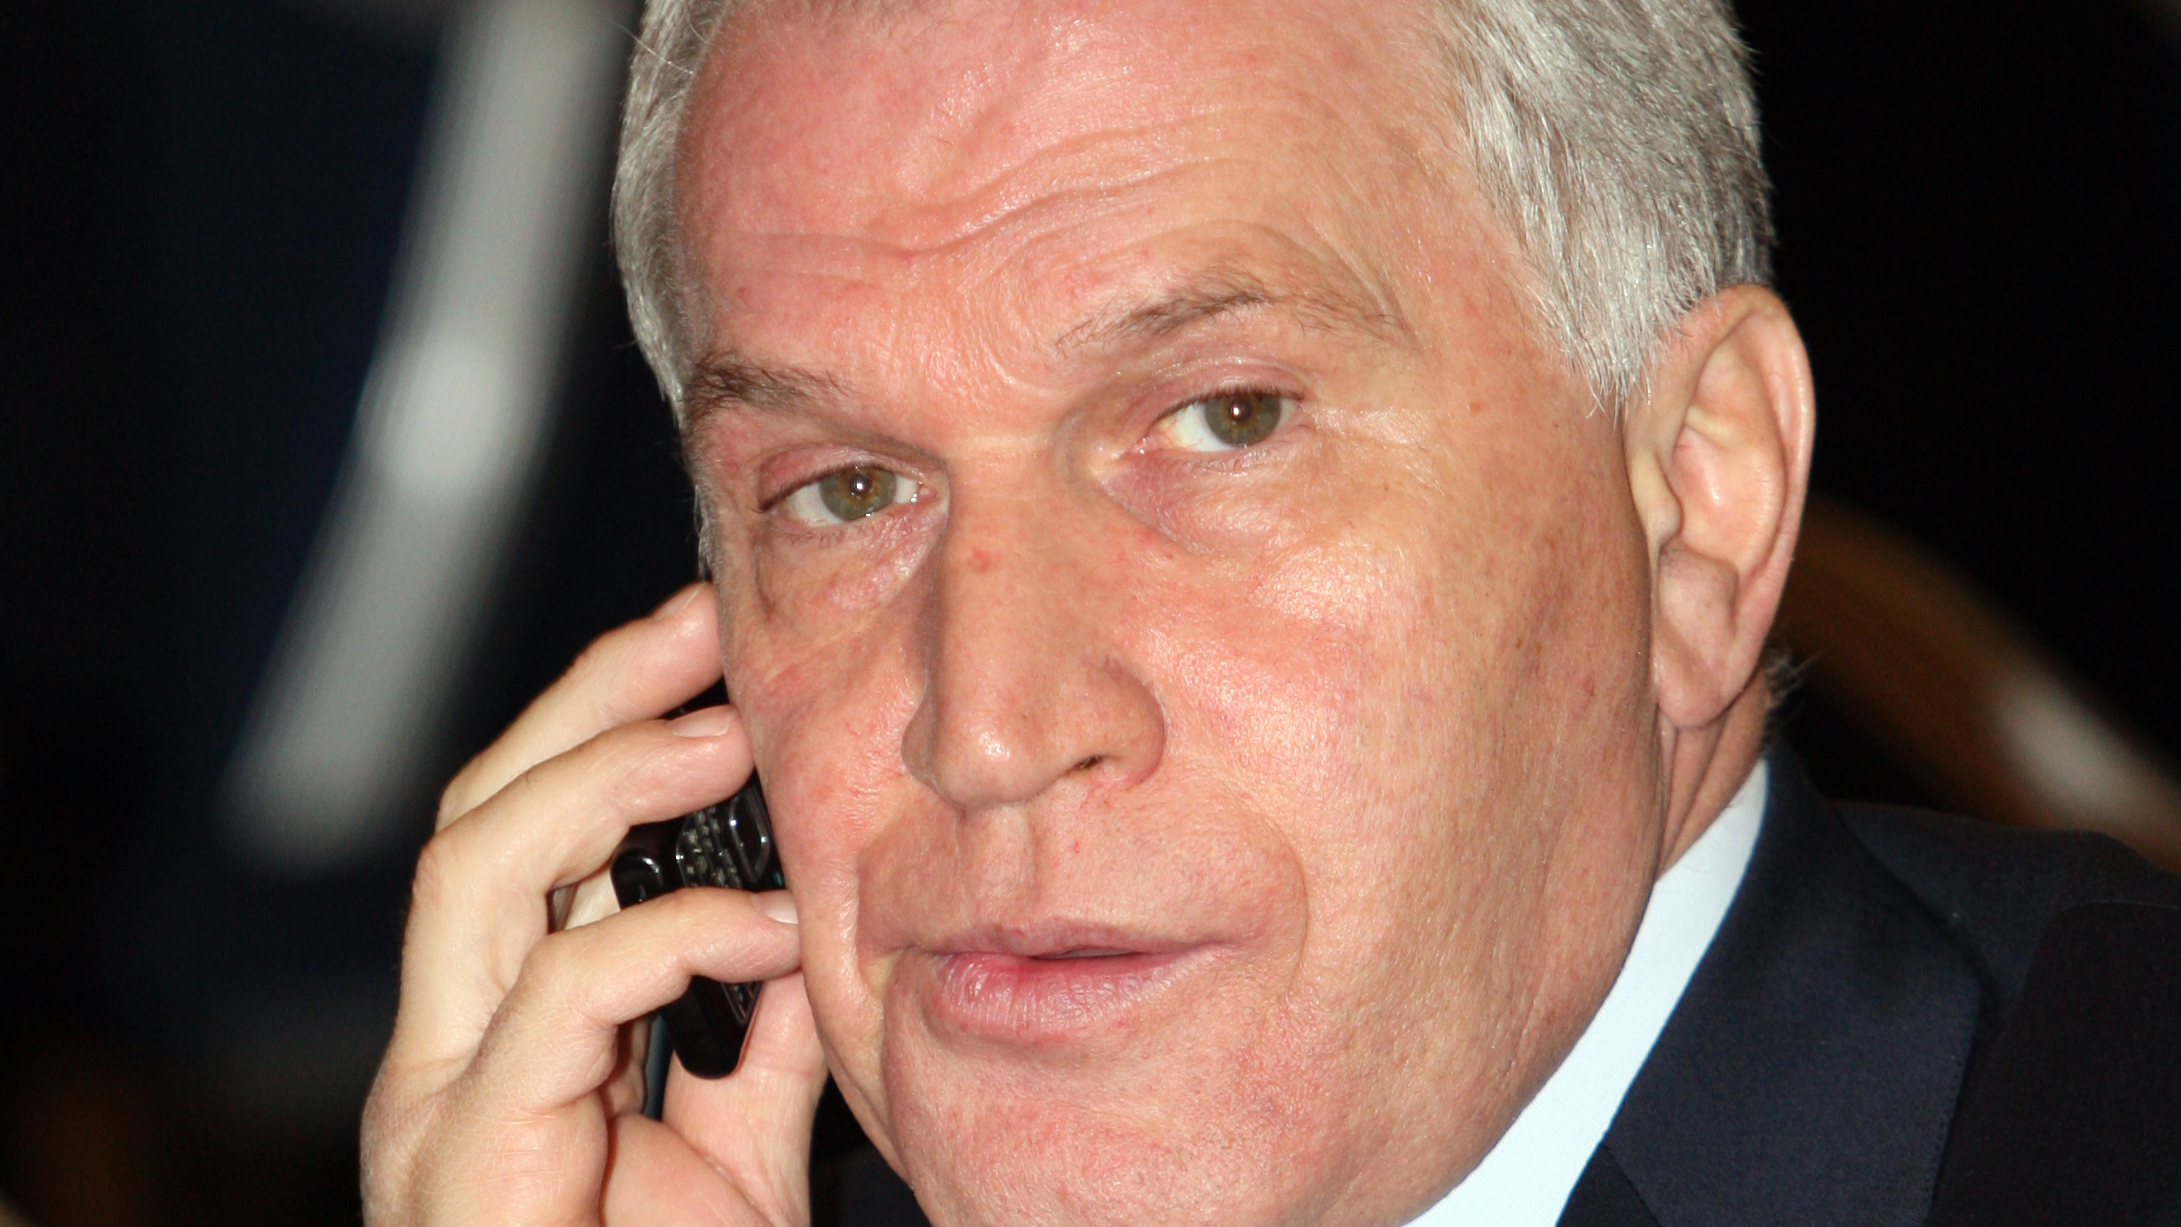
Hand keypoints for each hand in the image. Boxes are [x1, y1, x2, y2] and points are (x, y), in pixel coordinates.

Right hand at [361, 584, 830, 1225]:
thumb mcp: (739, 1152)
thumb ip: (757, 1040)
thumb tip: (805, 926)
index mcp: (499, 1037)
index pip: (520, 831)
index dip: (600, 721)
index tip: (707, 647)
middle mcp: (445, 1052)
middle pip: (478, 815)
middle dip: (586, 703)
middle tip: (700, 629)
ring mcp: (438, 1104)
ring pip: (478, 871)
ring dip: (608, 779)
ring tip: (725, 734)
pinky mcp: (467, 1163)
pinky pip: (556, 1004)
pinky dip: (670, 938)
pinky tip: (767, 925)